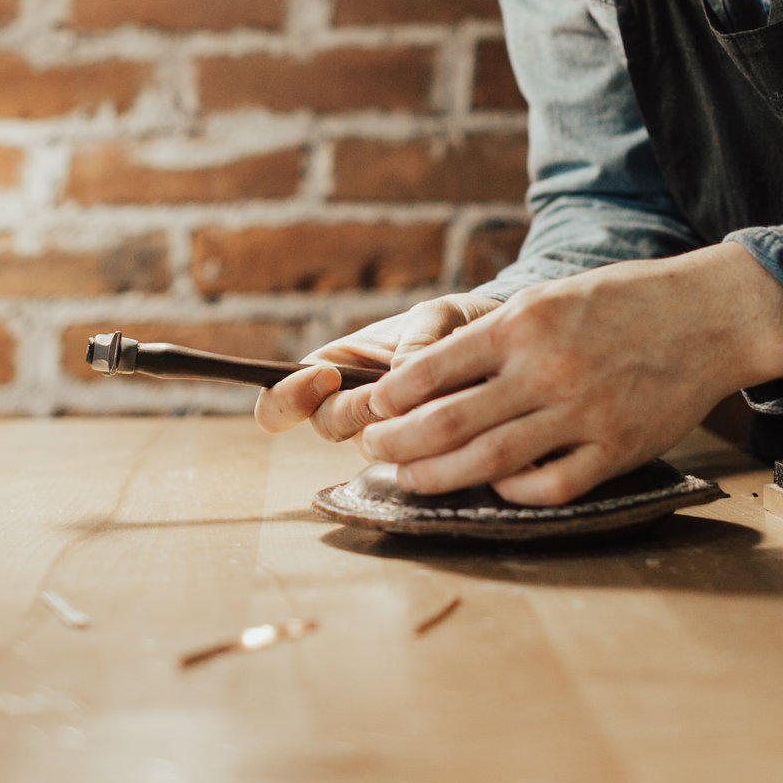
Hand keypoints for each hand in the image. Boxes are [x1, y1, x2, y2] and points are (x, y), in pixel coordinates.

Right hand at [253, 294, 501, 441]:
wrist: (501, 350)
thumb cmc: (453, 325)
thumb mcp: (438, 317)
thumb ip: (420, 340)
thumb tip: (401, 375)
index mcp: (331, 369)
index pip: (281, 401)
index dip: (288, 397)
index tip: (325, 377)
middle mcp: (349, 408)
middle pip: (325, 426)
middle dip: (354, 410)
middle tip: (386, 396)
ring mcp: (382, 436)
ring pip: (372, 449)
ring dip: (401, 428)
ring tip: (444, 399)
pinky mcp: (417, 458)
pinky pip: (414, 465)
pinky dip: (436, 446)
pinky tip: (465, 426)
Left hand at [355, 242, 782, 504]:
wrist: (709, 315)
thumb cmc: (623, 301)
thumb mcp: (551, 296)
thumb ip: (495, 334)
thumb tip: (428, 373)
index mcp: (526, 322)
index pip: (435, 367)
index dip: (393, 396)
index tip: (374, 409)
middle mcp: (549, 369)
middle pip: (451, 422)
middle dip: (399, 443)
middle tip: (373, 450)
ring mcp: (585, 414)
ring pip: (491, 461)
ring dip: (439, 476)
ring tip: (410, 479)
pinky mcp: (618, 449)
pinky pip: (551, 486)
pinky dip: (513, 492)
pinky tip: (493, 488)